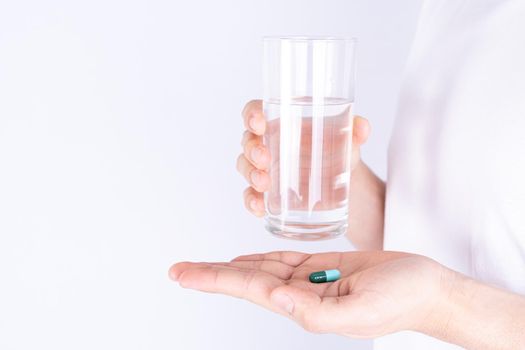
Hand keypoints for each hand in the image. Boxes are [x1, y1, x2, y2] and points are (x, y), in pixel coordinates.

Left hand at [169, 251, 450, 337]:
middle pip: (245, 279)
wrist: (427, 288)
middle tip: (177, 269)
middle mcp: (300, 293)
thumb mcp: (363, 312)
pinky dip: (261, 256)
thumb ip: (316, 312)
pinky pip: (284, 259)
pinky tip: (245, 257)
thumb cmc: (402, 299)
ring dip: (230, 265)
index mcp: (303, 304)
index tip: (182, 275)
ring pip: (261, 267)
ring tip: (203, 264)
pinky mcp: (324, 265)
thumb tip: (276, 298)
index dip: (214, 279)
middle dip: (210, 274)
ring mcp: (310, 279)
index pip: (248, 289)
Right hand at [237, 100, 369, 216]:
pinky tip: (260, 208)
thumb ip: (354, 131)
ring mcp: (265, 168)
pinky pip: (250, 195)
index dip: (251, 115)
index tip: (259, 123)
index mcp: (281, 121)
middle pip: (248, 140)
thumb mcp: (347, 139)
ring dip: (251, 175)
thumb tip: (362, 127)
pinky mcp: (266, 192)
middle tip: (264, 159)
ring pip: (245, 167)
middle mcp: (268, 143)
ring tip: (264, 183)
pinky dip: (251, 201)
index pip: (255, 111)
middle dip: (252, 150)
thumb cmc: (336, 149)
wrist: (342, 181)